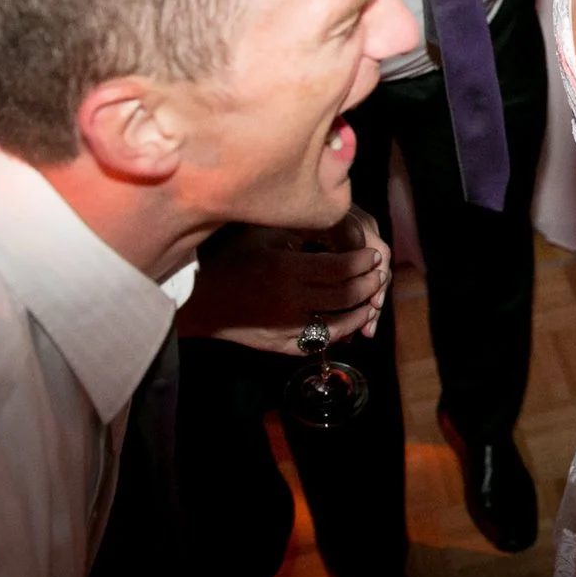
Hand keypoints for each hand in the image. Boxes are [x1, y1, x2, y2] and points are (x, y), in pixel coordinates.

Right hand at [176, 209, 389, 353]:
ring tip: (370, 298)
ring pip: (339, 325)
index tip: (372, 255)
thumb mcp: (262, 235)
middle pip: (346, 296)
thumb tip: (339, 229)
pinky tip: (348, 319)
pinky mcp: (281, 347)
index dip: (363, 262)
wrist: (199, 301)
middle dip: (369, 284)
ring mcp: (285, 329)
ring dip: (361, 311)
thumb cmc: (230, 259)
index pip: (341, 269)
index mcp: (286, 269)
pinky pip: (320, 343)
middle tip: (377, 273)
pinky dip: (340, 332)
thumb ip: (300, 233)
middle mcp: (289, 302)